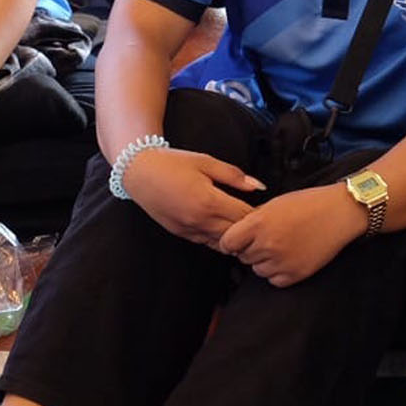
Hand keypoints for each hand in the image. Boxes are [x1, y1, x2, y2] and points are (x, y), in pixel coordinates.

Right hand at [121, 145, 263, 246]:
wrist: (139, 172)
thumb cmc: (173, 163)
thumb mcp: (206, 162)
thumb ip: (234, 176)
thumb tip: (259, 186)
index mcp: (208, 201)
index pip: (245, 217)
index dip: (259, 214)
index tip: (266, 208)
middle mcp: (199, 220)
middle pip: (236, 234)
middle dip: (249, 228)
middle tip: (259, 219)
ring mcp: (189, 230)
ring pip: (222, 243)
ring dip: (234, 236)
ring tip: (242, 224)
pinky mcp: (181, 234)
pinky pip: (206, 242)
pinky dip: (218, 237)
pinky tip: (222, 226)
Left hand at [216, 184, 363, 287]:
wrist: (339, 212)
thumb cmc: (309, 203)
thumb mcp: (275, 203)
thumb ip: (254, 220)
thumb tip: (238, 233)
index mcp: (259, 223)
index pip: (228, 243)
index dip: (232, 241)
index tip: (237, 240)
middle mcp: (267, 244)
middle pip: (243, 257)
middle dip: (250, 249)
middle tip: (268, 239)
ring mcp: (281, 261)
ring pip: (257, 270)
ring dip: (264, 261)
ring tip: (281, 246)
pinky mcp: (295, 274)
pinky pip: (274, 280)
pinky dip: (278, 272)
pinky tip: (289, 256)